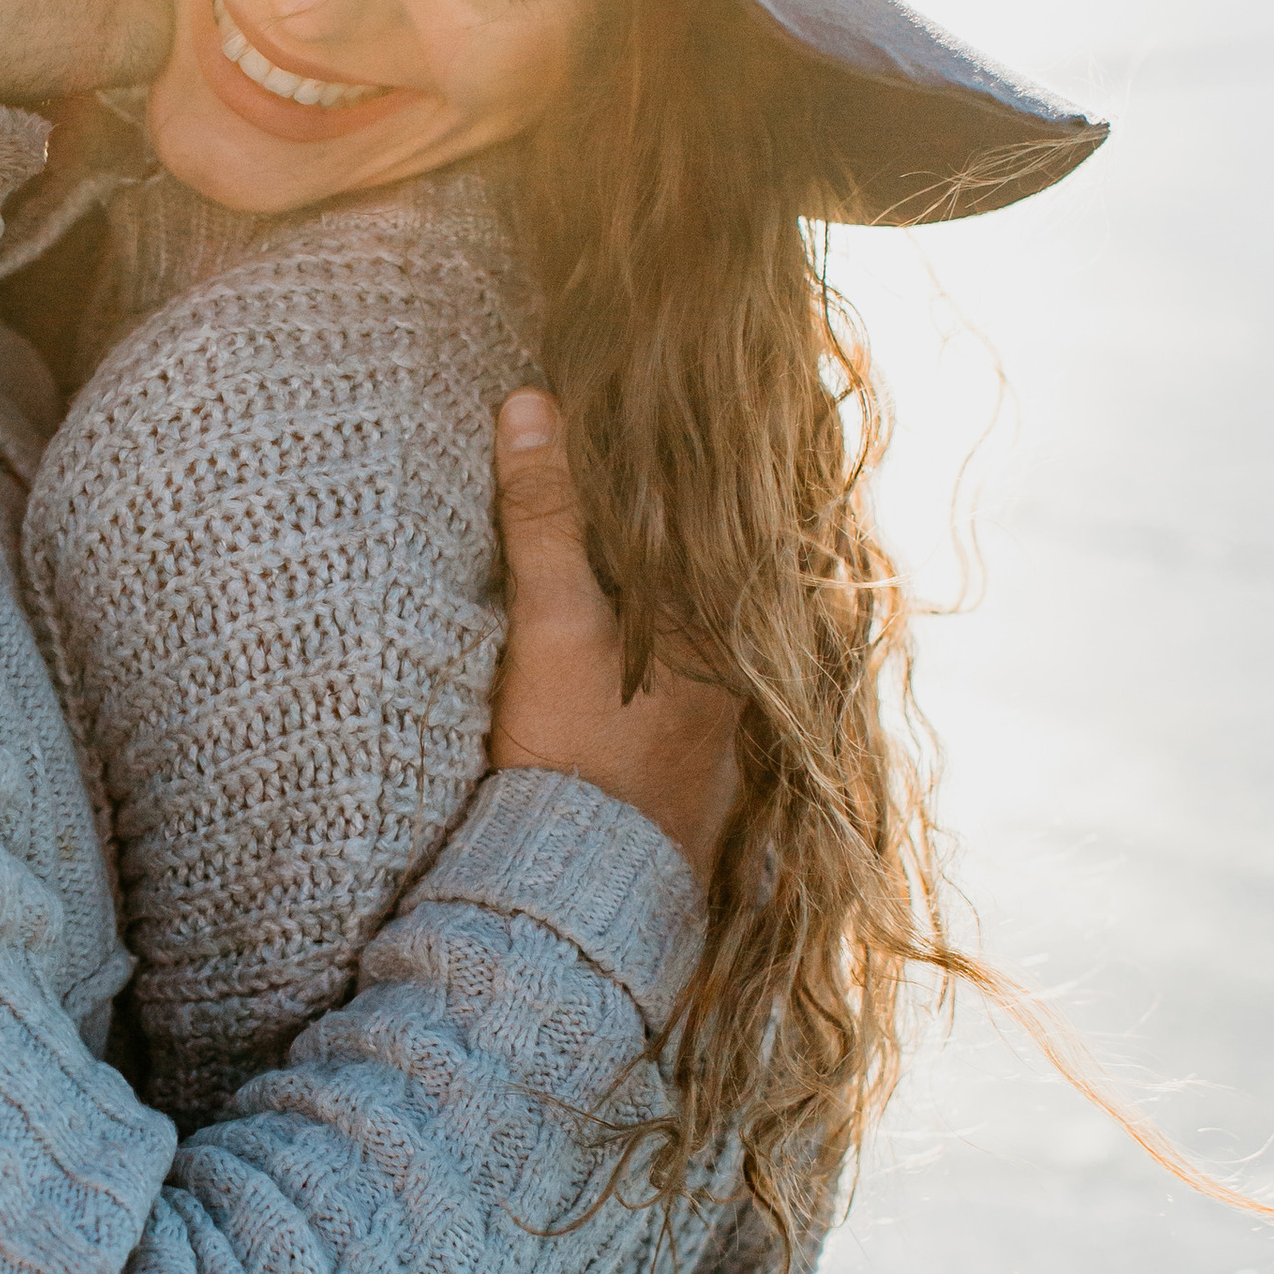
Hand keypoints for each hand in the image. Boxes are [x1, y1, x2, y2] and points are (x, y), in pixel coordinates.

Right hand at [488, 390, 740, 885]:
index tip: (677, 381)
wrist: (577, 892)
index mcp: (728, 618)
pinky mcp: (691, 748)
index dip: (701, 439)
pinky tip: (627, 600)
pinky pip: (685, 653)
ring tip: (628, 495)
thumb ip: (546, 516)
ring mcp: (722, 709)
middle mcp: (742, 659)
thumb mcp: (553, 624)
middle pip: (716, 550)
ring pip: (701, 604)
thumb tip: (531, 404)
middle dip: (685, 494)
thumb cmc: (576, 756)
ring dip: (668, 554)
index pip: (724, 500)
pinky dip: (660, 613)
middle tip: (655, 422)